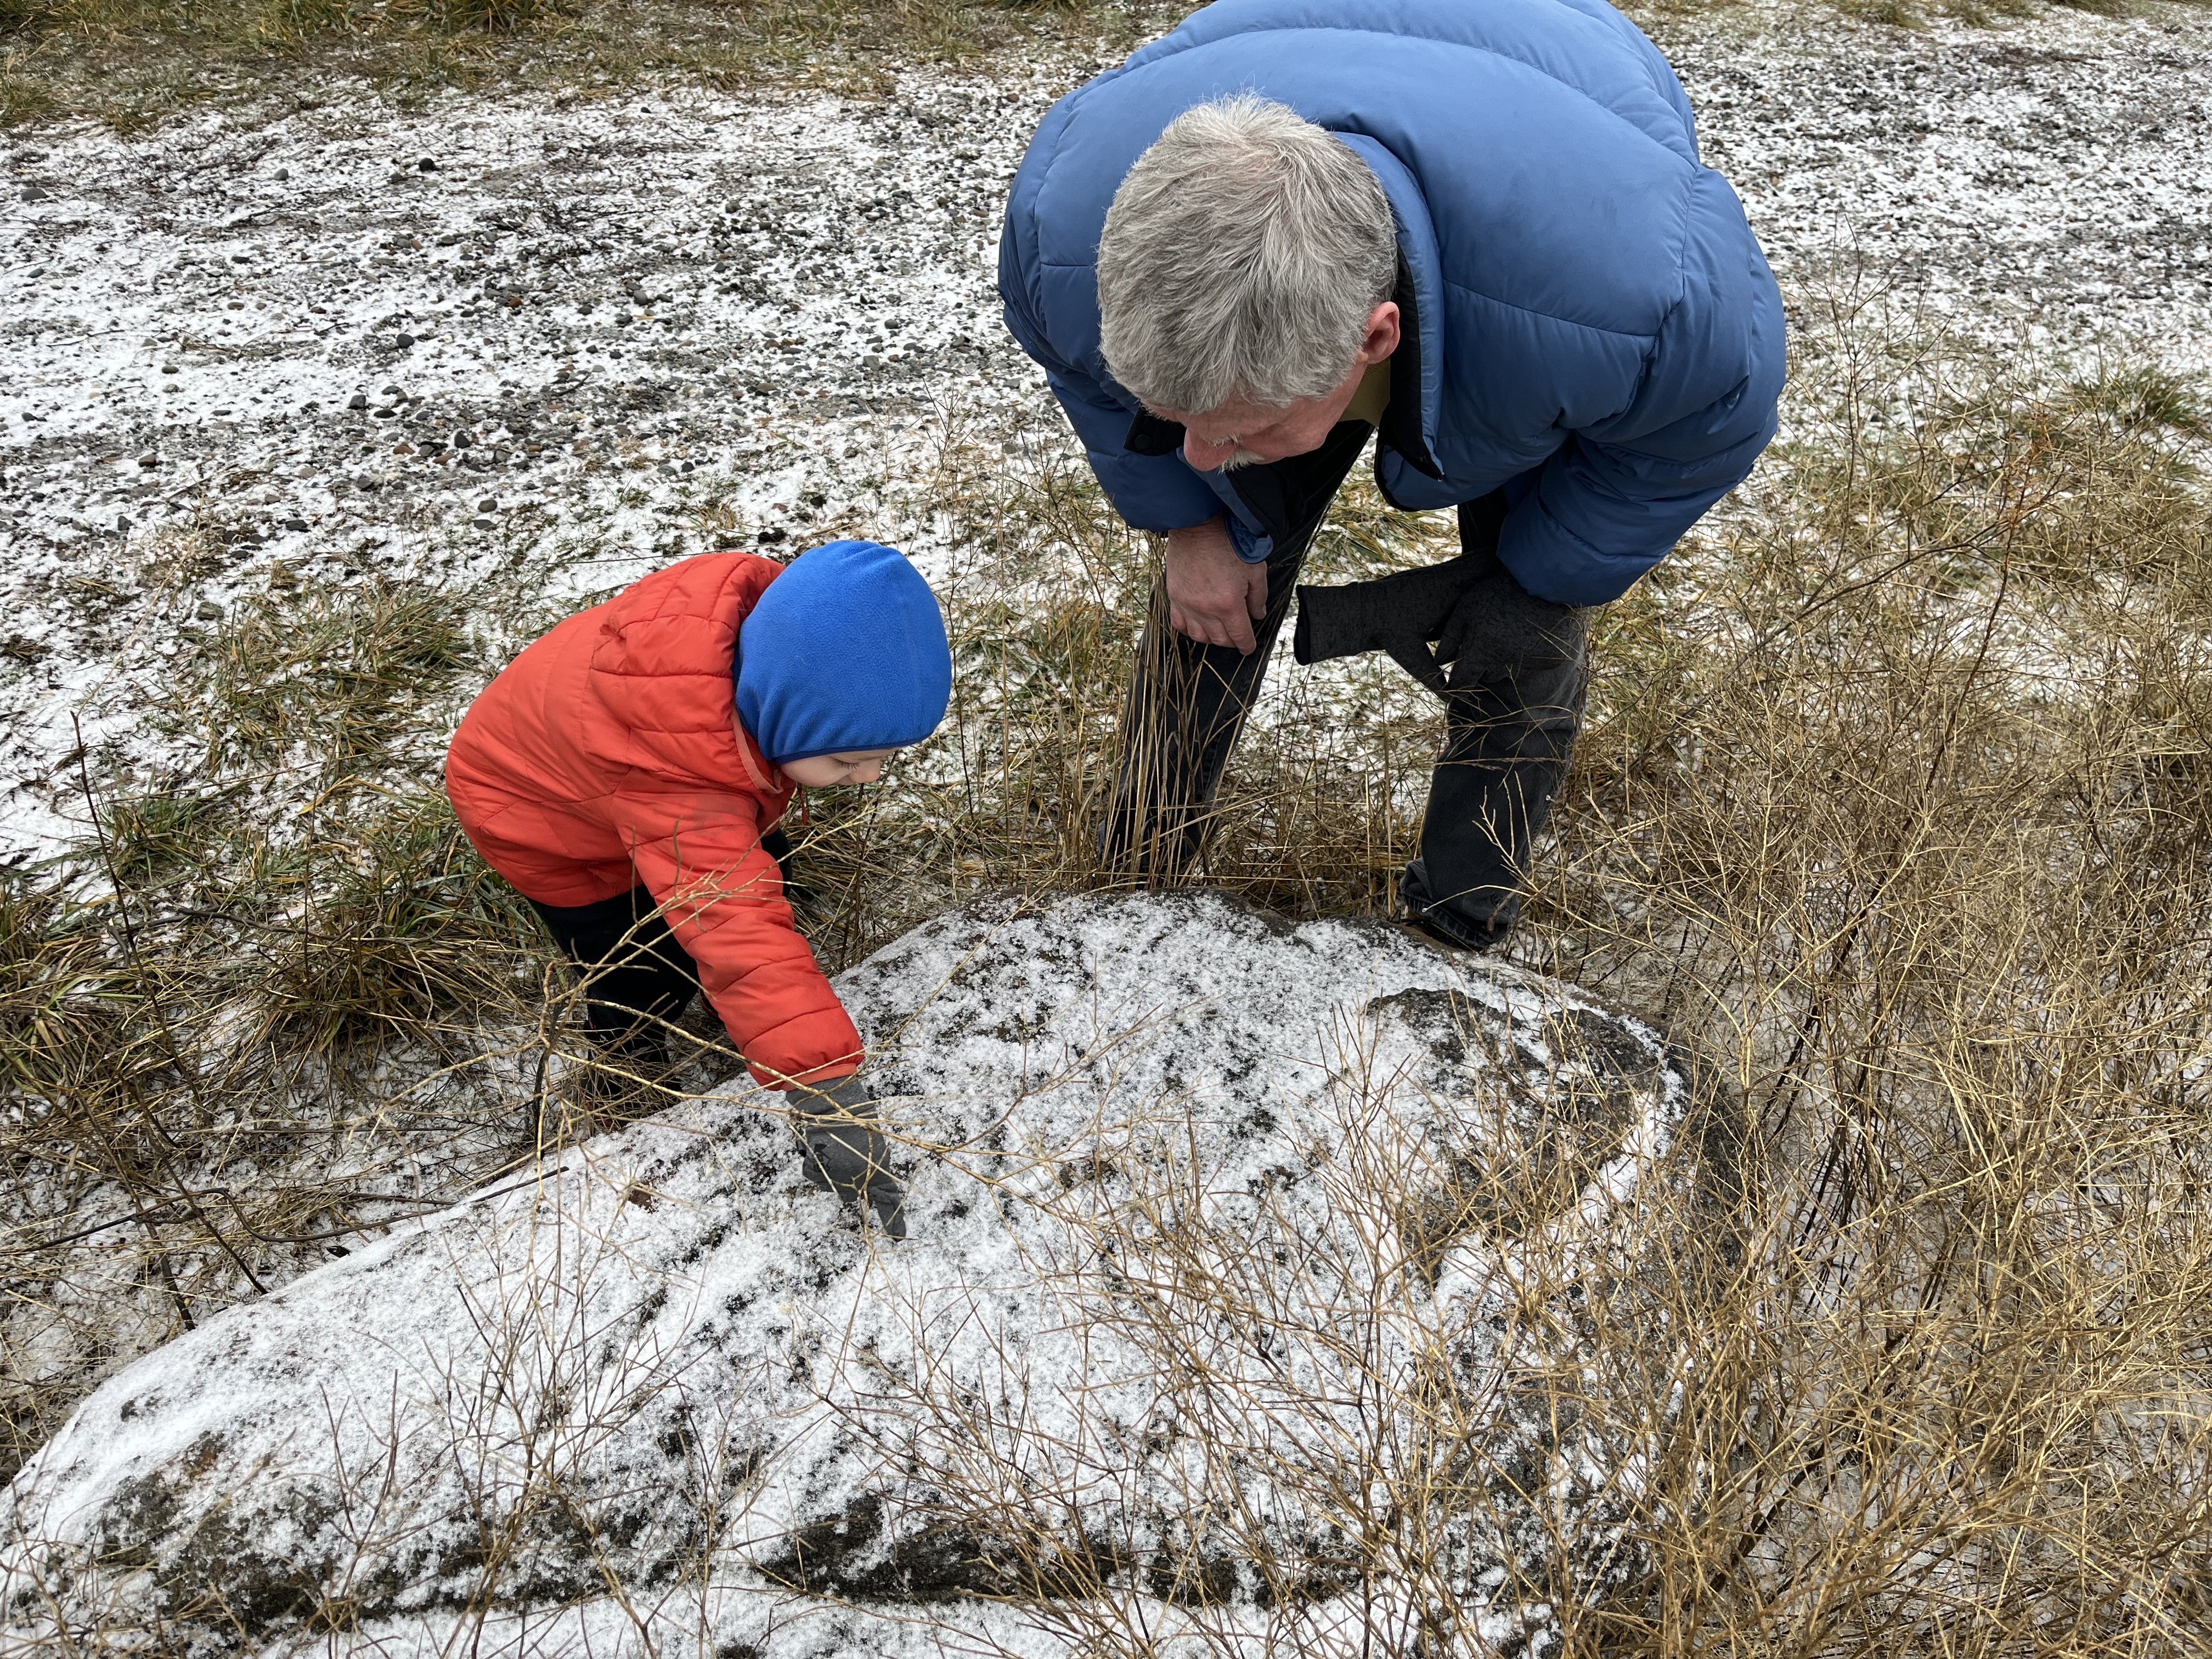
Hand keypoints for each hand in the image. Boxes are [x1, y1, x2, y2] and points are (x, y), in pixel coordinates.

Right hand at [792, 1074, 906, 1237]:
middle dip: (842, 1179)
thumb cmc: (855, 1114)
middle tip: (839, 1154)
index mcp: (879, 1167)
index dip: (894, 1221)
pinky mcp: (819, 1170)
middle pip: (848, 1193)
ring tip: (829, 1142)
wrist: (833, 1100)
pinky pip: (810, 1172)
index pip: (889, 1199)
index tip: (899, 1239)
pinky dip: (810, 1159)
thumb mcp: (870, 1139)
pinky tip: (815, 1142)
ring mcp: (839, 1175)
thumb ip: (866, 1161)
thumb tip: (855, 1175)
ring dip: (825, 1167)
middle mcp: (860, 1177)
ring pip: (827, 1183)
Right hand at [1165, 516, 1269, 653]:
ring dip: (1211, 638)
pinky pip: (1179, 624)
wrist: (1199, 527)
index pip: (1239, 636)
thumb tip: (1258, 615)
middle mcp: (1206, 609)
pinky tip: (1198, 624)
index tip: (1249, 648)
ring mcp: (1187, 604)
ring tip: (1219, 630)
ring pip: (1199, 636)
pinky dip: (1189, 629)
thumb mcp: (1255, 570)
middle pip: (1220, 639)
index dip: (1247, 645)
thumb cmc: (1229, 544)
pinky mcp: (1174, 596)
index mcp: (1229, 604)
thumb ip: (1259, 597)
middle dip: (1231, 641)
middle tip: (1237, 634)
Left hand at [1433, 566, 1578, 683]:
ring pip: (1508, 671)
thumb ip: (1450, 635)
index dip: (1457, 682)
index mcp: (1482, 651)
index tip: (1456, 678)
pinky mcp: (1550, 660)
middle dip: (1481, 665)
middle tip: (1485, 642)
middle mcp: (1506, 662)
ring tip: (1506, 633)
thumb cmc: (1501, 589)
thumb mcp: (1468, 605)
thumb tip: (1440, 662)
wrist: (1547, 579)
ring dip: (1503, 659)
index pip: (1463, 682)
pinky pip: (1531, 664)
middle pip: (1486, 677)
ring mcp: (1530, 663)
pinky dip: (1527, 653)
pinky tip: (1529, 633)